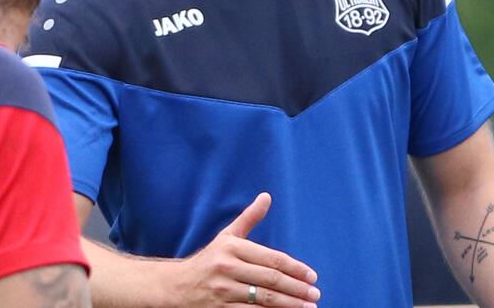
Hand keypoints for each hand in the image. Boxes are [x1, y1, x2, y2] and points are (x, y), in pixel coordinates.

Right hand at [169, 193, 319, 306]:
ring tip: (309, 306)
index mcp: (231, 247)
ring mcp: (223, 290)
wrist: (177, 286)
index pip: (271, 259)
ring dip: (290, 304)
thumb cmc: (209, 260)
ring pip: (264, 299)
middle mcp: (226, 267)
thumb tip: (266, 197)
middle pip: (271, 279)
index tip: (312, 276)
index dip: (295, 268)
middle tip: (315, 294)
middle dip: (297, 288)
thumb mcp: (226, 237)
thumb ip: (249, 218)